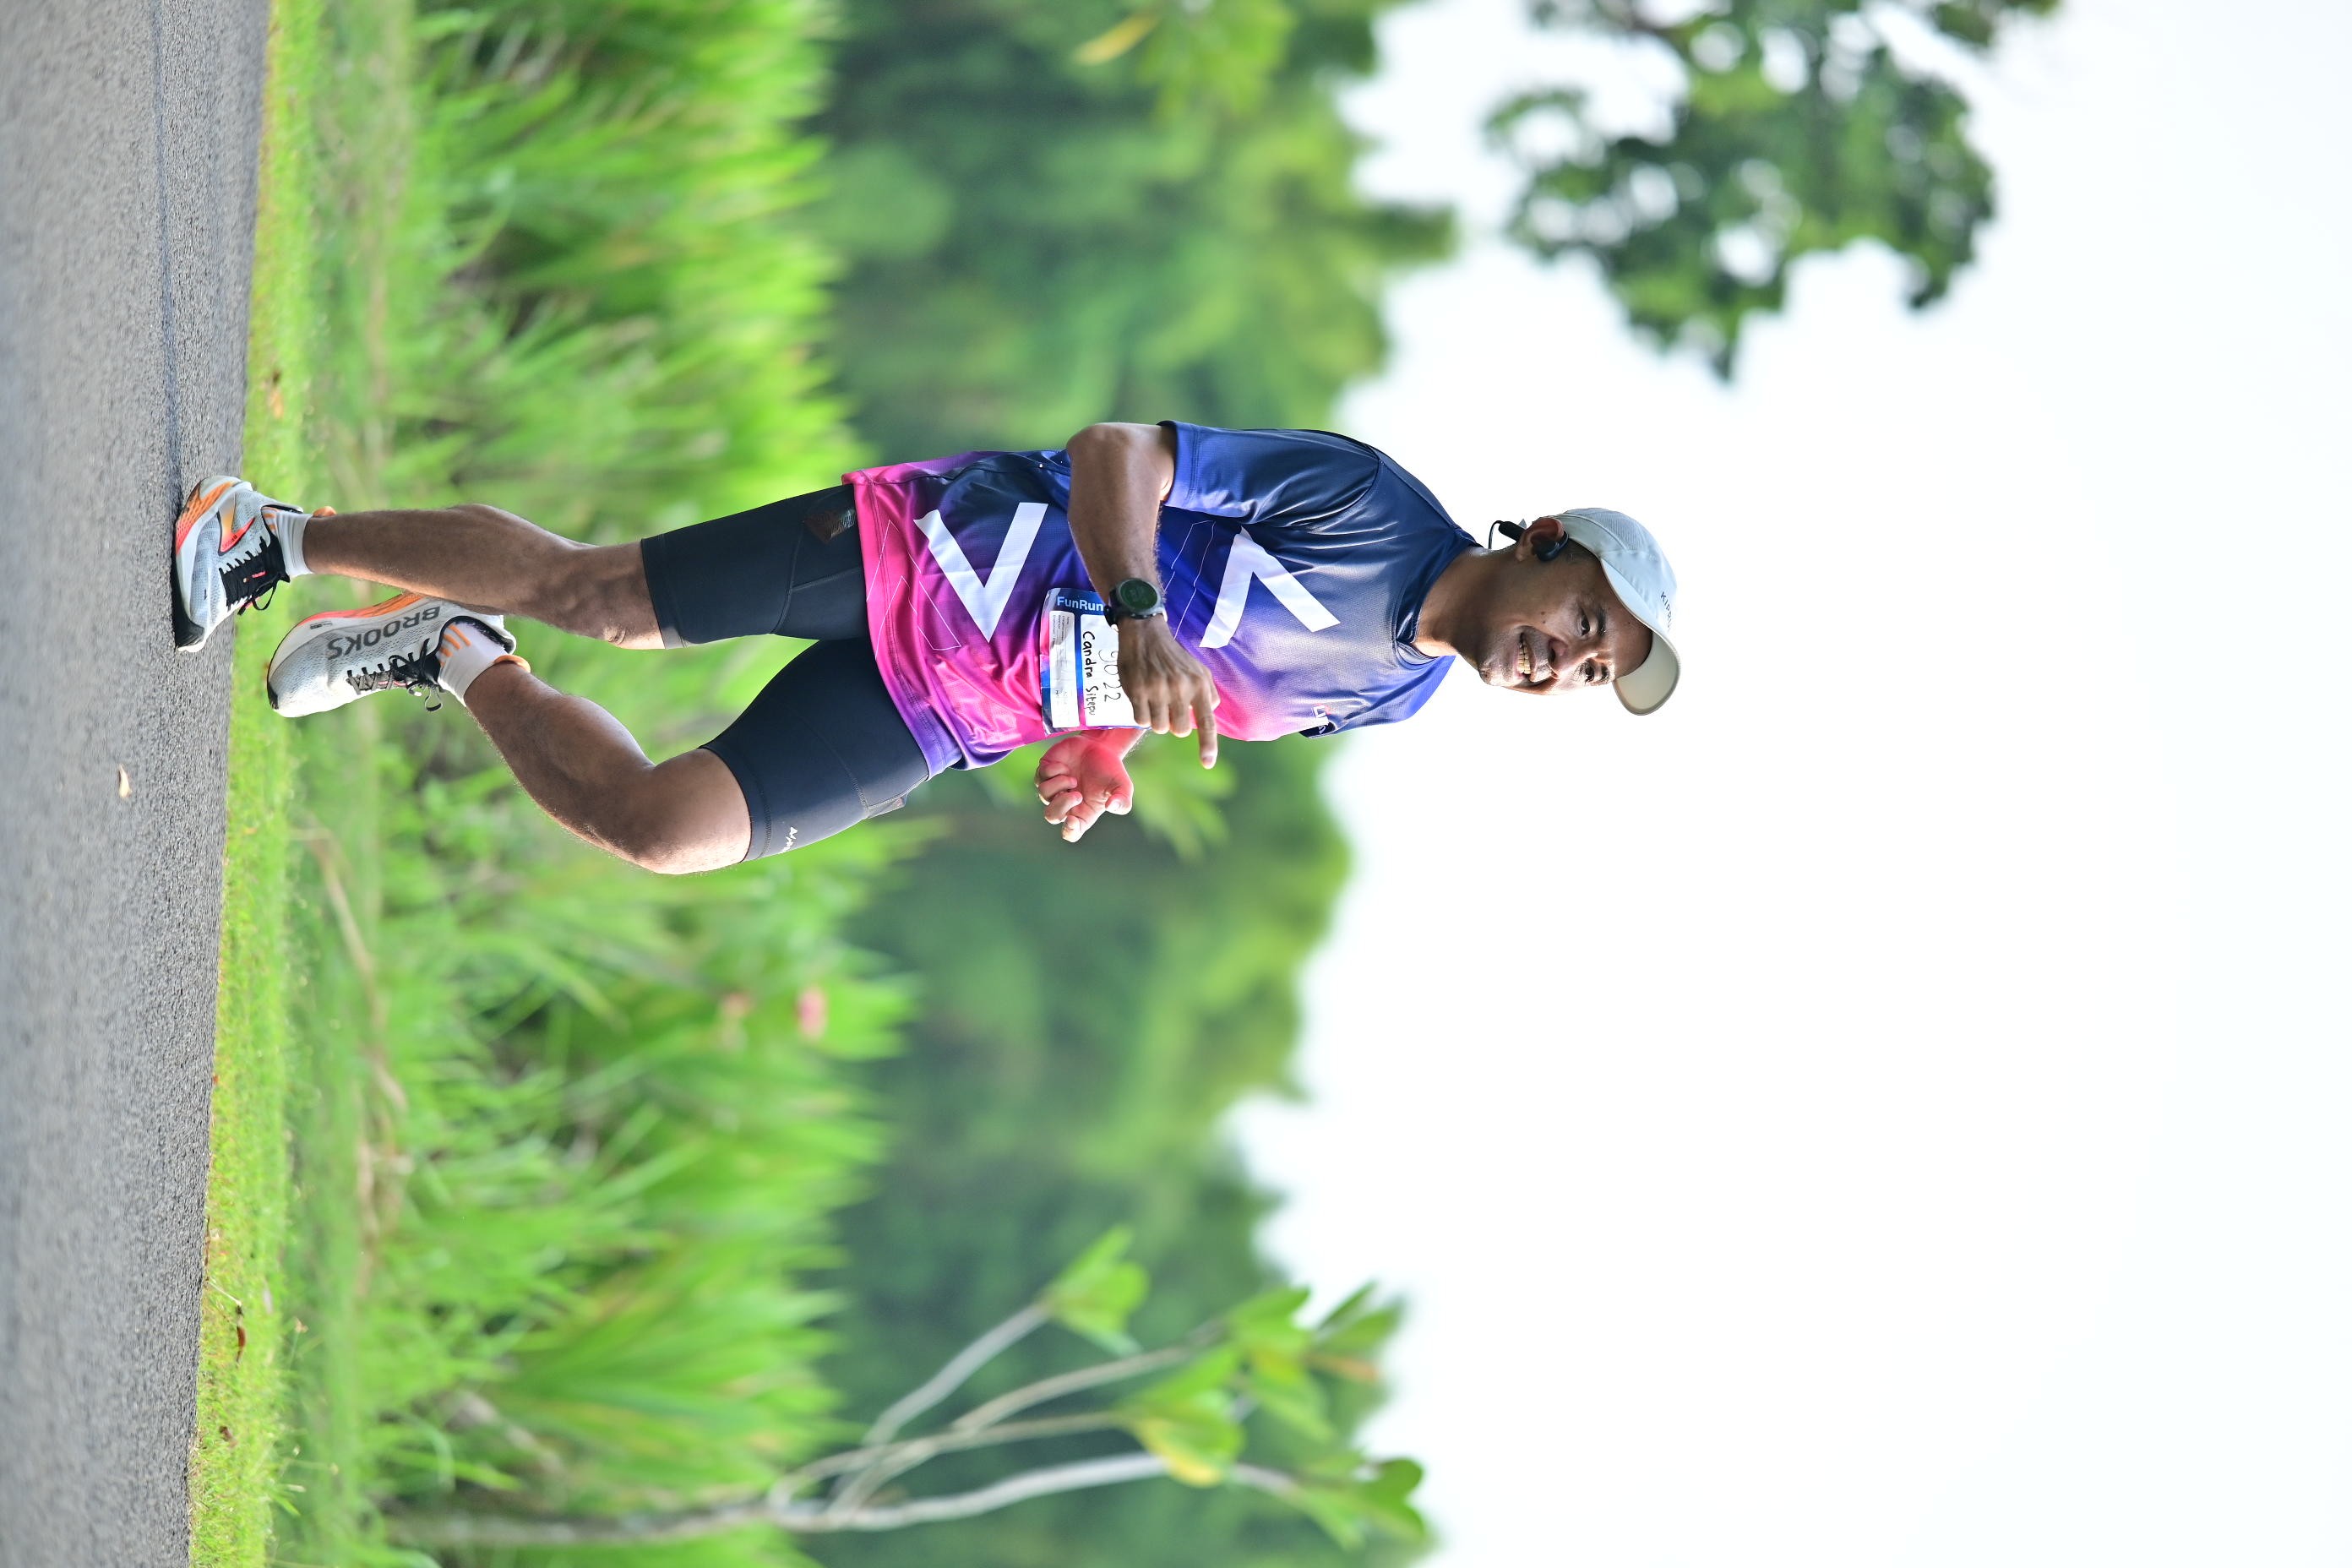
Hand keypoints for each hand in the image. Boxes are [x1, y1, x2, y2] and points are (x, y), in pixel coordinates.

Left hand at [1035, 731, 1135, 843]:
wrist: (1101, 747)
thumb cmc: (1111, 771)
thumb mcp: (1123, 787)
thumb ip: (1122, 800)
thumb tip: (1111, 806)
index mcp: (1082, 813)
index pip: (1070, 833)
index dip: (1069, 831)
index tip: (1072, 820)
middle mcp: (1065, 804)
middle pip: (1051, 816)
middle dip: (1061, 804)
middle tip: (1077, 794)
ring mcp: (1053, 788)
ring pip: (1043, 793)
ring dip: (1060, 784)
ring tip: (1073, 778)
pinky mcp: (1045, 772)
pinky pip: (1042, 775)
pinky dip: (1055, 770)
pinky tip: (1066, 766)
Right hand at [1114, 616, 1218, 767]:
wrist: (1145, 634)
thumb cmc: (1173, 656)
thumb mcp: (1199, 670)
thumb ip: (1208, 693)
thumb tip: (1209, 714)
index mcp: (1199, 685)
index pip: (1207, 721)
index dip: (1208, 745)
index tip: (1207, 764)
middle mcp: (1180, 689)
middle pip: (1179, 730)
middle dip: (1173, 724)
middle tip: (1169, 706)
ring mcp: (1157, 690)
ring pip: (1159, 728)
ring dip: (1156, 720)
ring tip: (1155, 700)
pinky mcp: (1137, 691)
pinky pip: (1141, 721)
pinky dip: (1142, 714)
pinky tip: (1142, 698)